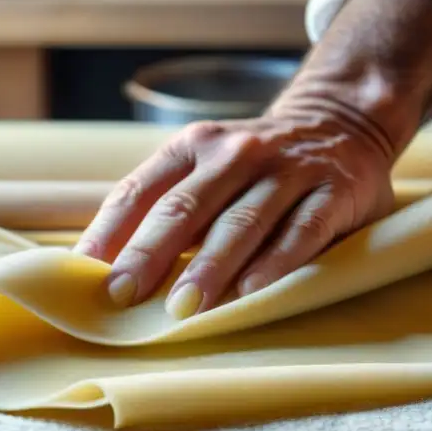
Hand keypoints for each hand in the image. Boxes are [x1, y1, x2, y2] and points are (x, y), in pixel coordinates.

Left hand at [74, 102, 396, 318]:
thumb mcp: (209, 170)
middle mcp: (237, 153)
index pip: (140, 190)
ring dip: (209, 267)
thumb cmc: (258, 167)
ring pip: (241, 221)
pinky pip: (302, 230)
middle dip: (149, 254)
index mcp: (195, 147)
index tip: (86, 275)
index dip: (111, 233)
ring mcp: (288, 170)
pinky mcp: (334, 191)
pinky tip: (251, 291)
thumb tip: (109, 270)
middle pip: (184, 207)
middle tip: (123, 296)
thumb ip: (169, 209)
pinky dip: (276, 262)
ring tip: (183, 308)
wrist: (344, 123)